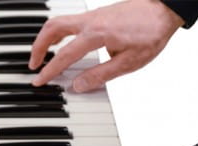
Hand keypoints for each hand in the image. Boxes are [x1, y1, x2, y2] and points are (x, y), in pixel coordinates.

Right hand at [29, 0, 183, 91]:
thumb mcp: (128, 63)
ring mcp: (93, 15)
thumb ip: (100, 75)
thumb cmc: (151, 33)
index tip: (39, 81)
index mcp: (96, 35)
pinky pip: (70, 21)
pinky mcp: (97, 14)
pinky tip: (63, 43)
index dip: (50, 71)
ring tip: (43, 54)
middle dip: (38, 47)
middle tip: (33, 64)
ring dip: (46, 38)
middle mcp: (90, 22)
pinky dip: (59, 32)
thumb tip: (78, 85)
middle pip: (52, 29)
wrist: (164, 9)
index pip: (64, 56)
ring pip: (58, 22)